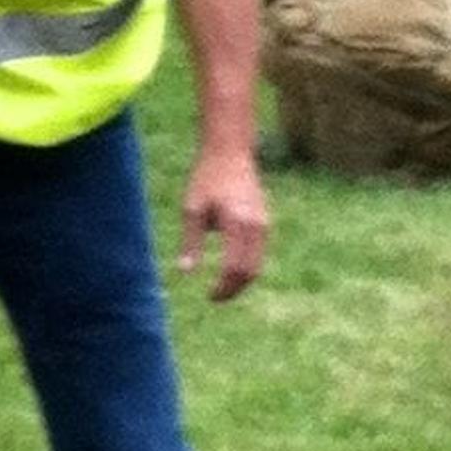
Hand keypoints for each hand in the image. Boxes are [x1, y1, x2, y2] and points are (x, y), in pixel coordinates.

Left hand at [178, 144, 268, 302]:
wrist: (230, 152)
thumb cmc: (206, 178)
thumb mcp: (192, 209)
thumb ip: (191, 242)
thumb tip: (185, 272)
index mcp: (237, 223)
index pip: (234, 268)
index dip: (223, 287)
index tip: (209, 297)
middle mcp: (256, 226)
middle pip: (250, 271)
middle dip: (234, 289)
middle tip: (215, 298)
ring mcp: (264, 224)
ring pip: (258, 264)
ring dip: (242, 281)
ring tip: (222, 288)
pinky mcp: (265, 221)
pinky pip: (260, 253)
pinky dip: (248, 267)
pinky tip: (231, 270)